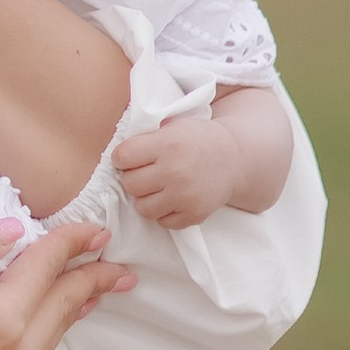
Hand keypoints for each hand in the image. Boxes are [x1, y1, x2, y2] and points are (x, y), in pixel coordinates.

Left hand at [112, 109, 246, 229]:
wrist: (234, 158)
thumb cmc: (195, 140)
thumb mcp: (172, 127)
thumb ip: (144, 137)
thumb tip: (115, 156)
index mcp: (167, 144)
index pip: (122, 157)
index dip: (123, 158)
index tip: (131, 157)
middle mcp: (175, 171)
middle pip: (130, 184)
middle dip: (134, 178)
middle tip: (147, 172)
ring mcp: (185, 196)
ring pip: (143, 208)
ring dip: (147, 198)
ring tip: (158, 187)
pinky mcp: (194, 214)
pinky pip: (163, 222)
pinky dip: (164, 212)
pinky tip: (173, 198)